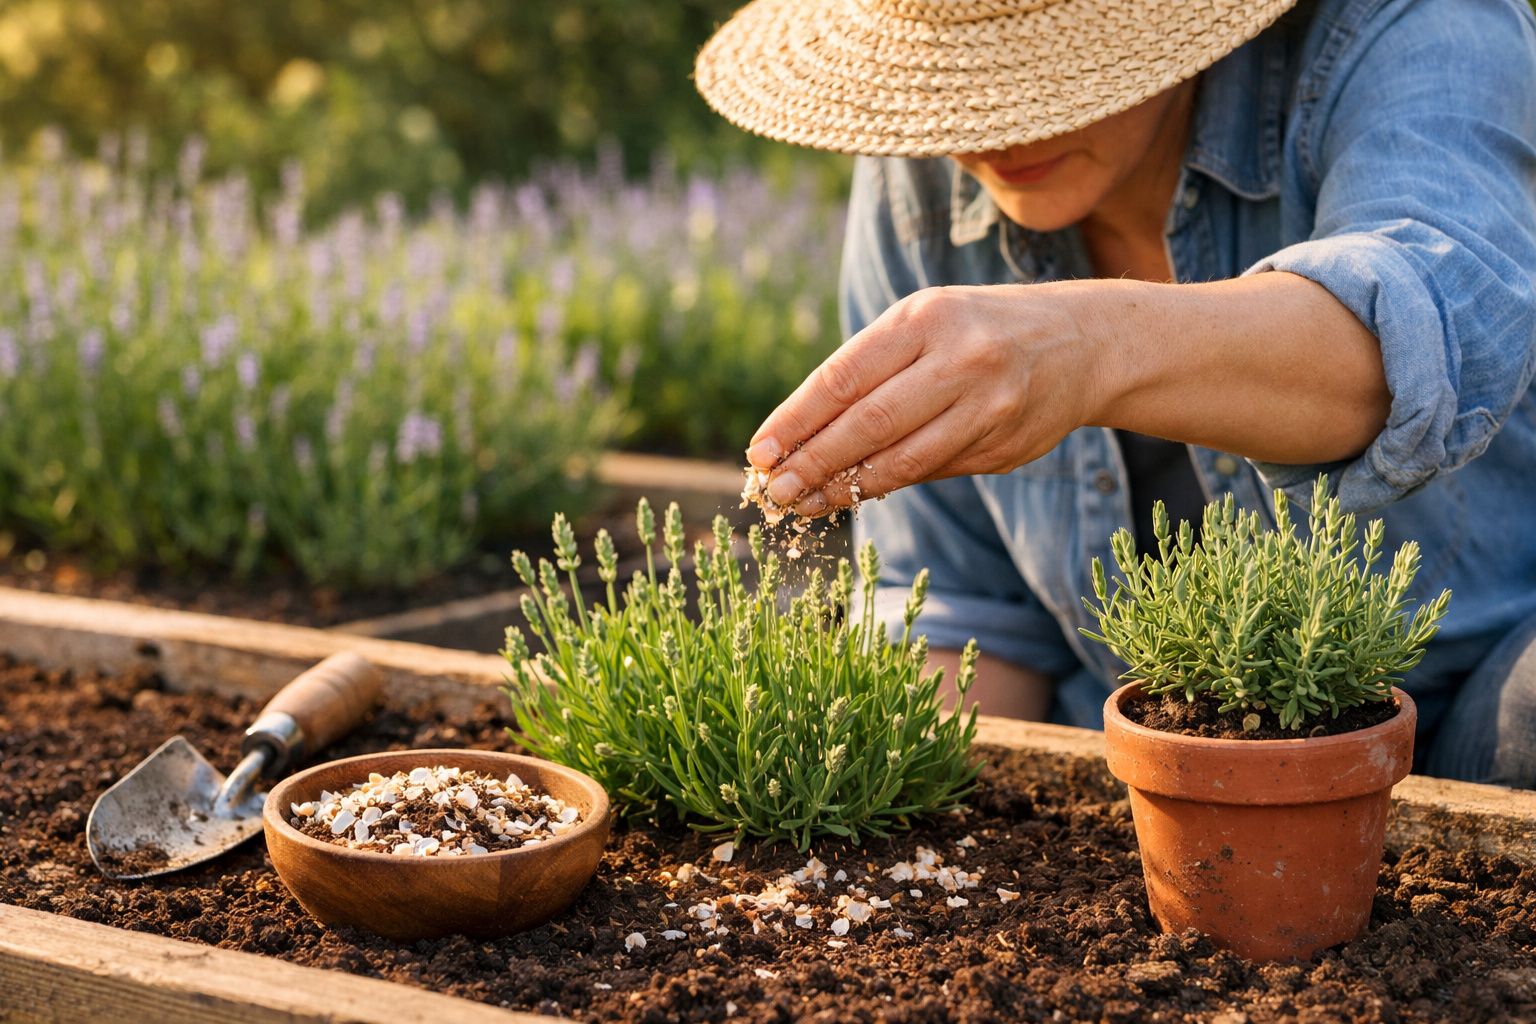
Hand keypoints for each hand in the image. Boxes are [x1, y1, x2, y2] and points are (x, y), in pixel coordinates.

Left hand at [746, 283, 1103, 515]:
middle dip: (812, 462)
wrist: (1083, 342)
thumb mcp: (926, 323)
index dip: (796, 419)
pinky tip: (851, 495)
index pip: (844, 376)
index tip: (759, 451)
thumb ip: (871, 372)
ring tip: (803, 503)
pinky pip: (931, 471)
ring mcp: (988, 405)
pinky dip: (885, 486)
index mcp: (926, 317)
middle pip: (868, 423)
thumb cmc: (978, 330)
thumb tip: (798, 439)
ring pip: (901, 458)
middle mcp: (960, 358)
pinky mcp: (1004, 445)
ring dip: (843, 487)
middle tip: (773, 492)